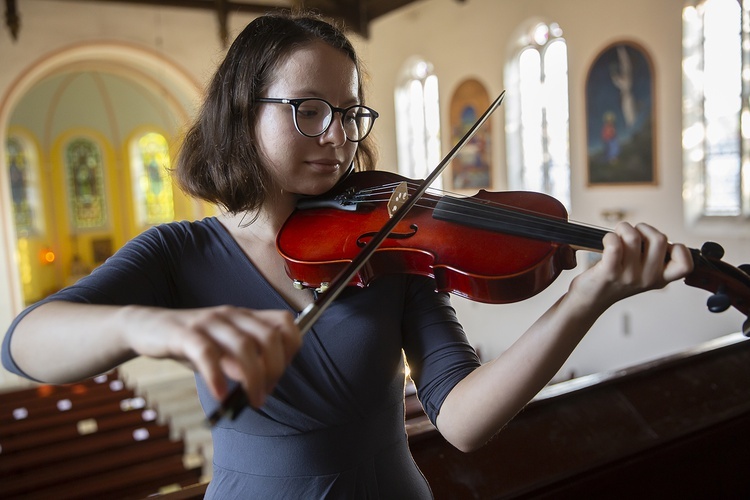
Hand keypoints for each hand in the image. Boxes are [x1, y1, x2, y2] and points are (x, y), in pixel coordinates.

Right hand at [123, 305, 300, 406]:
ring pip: (244, 346)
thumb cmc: (191, 344)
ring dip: (253, 378)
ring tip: (250, 401)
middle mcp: (232, 315)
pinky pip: (206, 353)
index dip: (291, 350)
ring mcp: (209, 322)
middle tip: (263, 395)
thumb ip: (245, 364)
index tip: (279, 375)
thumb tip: (264, 387)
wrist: (146, 328)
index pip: (285, 323)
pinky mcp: (184, 333)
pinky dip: (217, 376)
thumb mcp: (224, 351)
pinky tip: (219, 394)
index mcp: (246, 317)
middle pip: (269, 337)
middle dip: (275, 370)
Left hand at [569, 222, 693, 309]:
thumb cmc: (614, 280)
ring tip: (616, 236)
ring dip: (623, 228)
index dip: (678, 248)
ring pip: (634, 237)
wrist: (589, 300)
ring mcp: (629, 276)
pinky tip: (606, 241)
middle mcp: (647, 279)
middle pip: (660, 239)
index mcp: (659, 279)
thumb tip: (655, 233)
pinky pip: (615, 245)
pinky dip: (609, 236)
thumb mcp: (642, 274)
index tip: (660, 246)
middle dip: (644, 228)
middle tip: (631, 235)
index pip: (686, 265)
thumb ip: (654, 258)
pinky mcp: (609, 272)